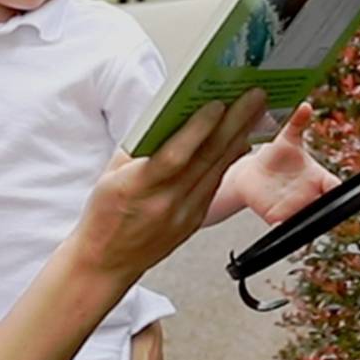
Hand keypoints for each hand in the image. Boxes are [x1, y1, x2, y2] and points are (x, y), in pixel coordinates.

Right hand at [75, 90, 268, 282]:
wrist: (107, 261)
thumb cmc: (106, 214)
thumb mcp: (110, 175)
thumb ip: (139, 146)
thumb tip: (169, 115)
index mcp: (138, 187)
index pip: (175, 155)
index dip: (198, 129)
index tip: (217, 104)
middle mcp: (165, 202)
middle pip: (206, 158)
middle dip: (234, 123)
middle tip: (254, 98)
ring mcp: (183, 214)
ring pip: (217, 170)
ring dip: (238, 137)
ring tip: (254, 112)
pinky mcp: (193, 221)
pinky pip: (214, 185)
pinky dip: (228, 160)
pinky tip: (240, 142)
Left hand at [227, 102, 339, 224]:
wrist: (252, 174)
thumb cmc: (275, 155)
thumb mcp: (285, 138)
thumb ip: (296, 122)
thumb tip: (305, 105)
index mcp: (317, 178)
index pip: (334, 186)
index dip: (337, 189)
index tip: (335, 188)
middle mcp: (310, 196)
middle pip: (323, 208)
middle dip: (323, 210)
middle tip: (317, 204)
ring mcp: (294, 209)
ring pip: (306, 222)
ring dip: (305, 223)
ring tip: (298, 216)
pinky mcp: (277, 219)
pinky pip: (283, 229)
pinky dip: (283, 230)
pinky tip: (279, 225)